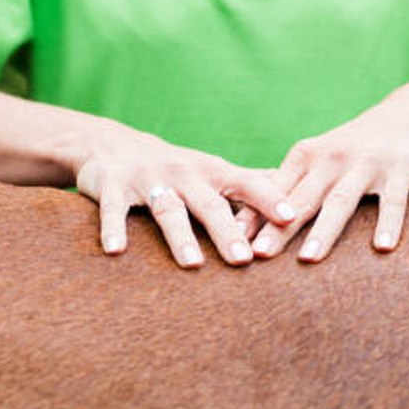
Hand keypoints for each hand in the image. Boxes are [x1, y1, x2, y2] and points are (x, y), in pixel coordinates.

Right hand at [74, 125, 296, 267]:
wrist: (109, 144)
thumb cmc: (175, 167)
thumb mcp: (213, 171)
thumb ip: (251, 183)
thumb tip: (298, 192)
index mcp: (212, 172)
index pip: (247, 184)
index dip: (269, 199)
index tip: (292, 218)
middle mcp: (183, 173)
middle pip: (210, 204)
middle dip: (228, 231)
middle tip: (245, 261)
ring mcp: (148, 179)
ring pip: (167, 210)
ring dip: (180, 237)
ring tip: (192, 264)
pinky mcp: (111, 186)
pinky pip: (113, 210)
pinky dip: (114, 229)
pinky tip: (116, 251)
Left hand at [239, 89, 408, 261]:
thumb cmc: (359, 144)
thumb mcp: (323, 158)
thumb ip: (294, 187)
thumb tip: (251, 222)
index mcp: (308, 156)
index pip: (275, 192)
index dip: (253, 216)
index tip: (232, 242)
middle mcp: (332, 159)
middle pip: (302, 199)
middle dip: (278, 227)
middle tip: (258, 255)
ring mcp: (366, 164)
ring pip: (341, 201)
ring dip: (324, 230)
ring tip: (308, 259)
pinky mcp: (400, 170)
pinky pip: (393, 201)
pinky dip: (388, 224)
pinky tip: (382, 248)